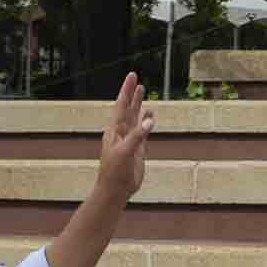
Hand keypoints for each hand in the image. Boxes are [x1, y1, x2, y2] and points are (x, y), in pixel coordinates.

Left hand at [97, 71, 154, 198]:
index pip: (121, 106)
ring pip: (135, 118)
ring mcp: (129, 140)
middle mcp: (121, 132)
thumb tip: (149, 121)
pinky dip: (147, 122)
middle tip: (136, 78)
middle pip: (127, 108)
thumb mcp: (125, 152)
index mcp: (115, 130)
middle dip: (131, 93)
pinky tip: (151, 116)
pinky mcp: (137, 149)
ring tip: (142, 91)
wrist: (115, 190)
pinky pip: (143, 131)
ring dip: (139, 105)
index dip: (127, 91)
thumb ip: (137, 136)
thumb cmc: (115, 172)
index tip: (132, 77)